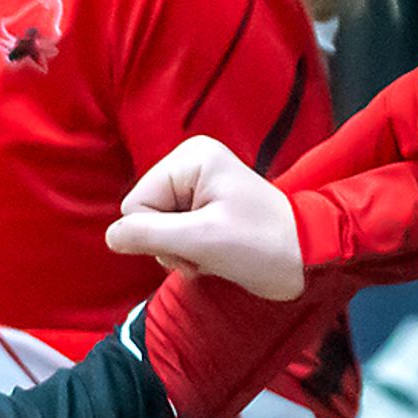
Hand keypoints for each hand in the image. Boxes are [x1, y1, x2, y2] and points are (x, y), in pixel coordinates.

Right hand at [108, 139, 304, 300]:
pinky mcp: (203, 207)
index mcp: (191, 158)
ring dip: (180, 252)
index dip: (158, 234)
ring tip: (212, 256)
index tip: (196, 245)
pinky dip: (188, 252)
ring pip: (156, 229)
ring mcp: (197, 186)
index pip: (137, 204)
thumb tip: (111, 237)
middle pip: (145, 215)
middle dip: (170, 244)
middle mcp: (191, 164)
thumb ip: (149, 235)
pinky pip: (172, 233)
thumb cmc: (262, 245)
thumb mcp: (201, 240)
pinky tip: (213, 255)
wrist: (307, 259)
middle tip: (205, 253)